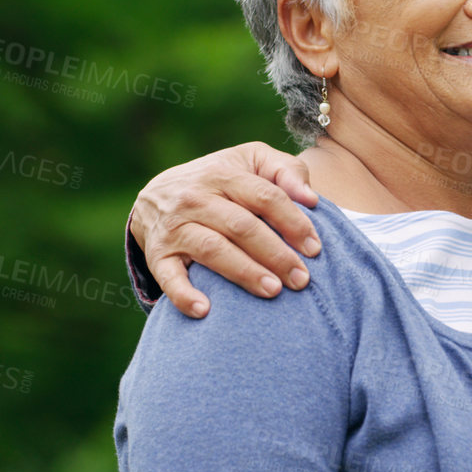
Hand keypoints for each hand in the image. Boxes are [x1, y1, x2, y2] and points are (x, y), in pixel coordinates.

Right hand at [129, 142, 320, 317]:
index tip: (315, 248)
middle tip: (301, 279)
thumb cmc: (219, 181)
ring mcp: (175, 227)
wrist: (156, 196)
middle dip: (276, 254)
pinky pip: (169, 277)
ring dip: (244, 272)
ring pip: (212, 249)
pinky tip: (205, 310)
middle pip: (242, 226)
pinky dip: (183, 295)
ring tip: (273, 290)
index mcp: (223, 174)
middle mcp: (195, 198)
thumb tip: (310, 198)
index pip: (265, 197)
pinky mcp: (157, 255)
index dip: (293, 222)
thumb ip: (284, 170)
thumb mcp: (250, 161)